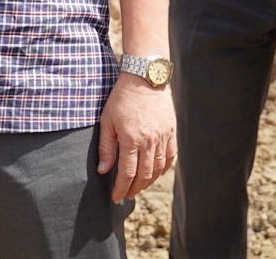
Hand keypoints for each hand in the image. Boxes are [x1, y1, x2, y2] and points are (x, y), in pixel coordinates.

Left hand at [96, 75, 175, 202]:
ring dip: (148, 182)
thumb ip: (106, 147)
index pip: (127, 173)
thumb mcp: (107, 120)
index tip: (115, 197)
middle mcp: (150, 141)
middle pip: (144, 175)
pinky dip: (164, 169)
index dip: (121, 188)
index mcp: (131, 139)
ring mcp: (163, 136)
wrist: (145, 77)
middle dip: (134, 189)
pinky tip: (157, 174)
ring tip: (139, 187)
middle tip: (126, 195)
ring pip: (158, 168)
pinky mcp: (171, 131)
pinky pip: (171, 156)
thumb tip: (103, 171)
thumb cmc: (121, 98)